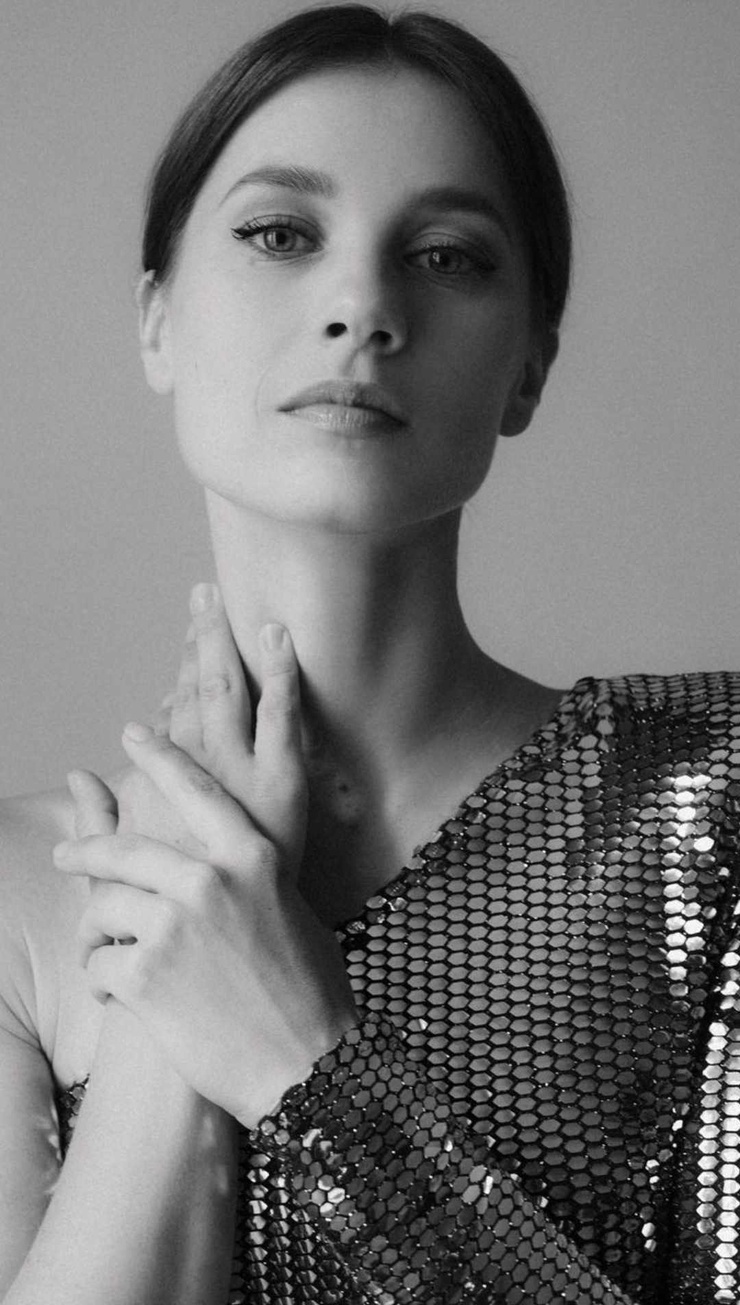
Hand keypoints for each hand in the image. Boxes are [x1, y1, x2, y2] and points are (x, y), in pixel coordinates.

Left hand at [55, 611, 357, 1126]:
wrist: (307, 1067)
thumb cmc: (310, 992)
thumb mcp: (290, 911)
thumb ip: (250, 874)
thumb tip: (220, 854)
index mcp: (252, 855)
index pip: (195, 789)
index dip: (160, 757)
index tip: (132, 734)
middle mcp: (210, 879)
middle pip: (123, 850)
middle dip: (85, 851)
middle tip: (68, 854)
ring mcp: (174, 926)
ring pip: (103, 907)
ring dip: (97, 932)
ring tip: (103, 952)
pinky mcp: (145, 976)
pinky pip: (100, 962)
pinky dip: (103, 980)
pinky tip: (120, 994)